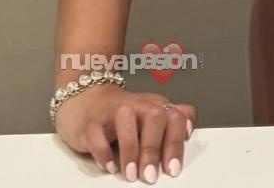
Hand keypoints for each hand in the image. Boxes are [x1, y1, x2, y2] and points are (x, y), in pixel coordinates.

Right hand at [54, 83, 195, 180]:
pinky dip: (104, 153)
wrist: (84, 98)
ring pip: (126, 121)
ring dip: (130, 151)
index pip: (175, 117)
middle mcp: (136, 105)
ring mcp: (112, 111)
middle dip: (154, 149)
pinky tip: (109, 166)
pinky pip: (97, 135)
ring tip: (130, 174)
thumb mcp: (149, 113)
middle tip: (150, 176)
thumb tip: (189, 128)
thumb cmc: (120, 112)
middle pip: (155, 117)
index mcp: (154, 105)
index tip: (172, 168)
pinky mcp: (90, 123)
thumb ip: (170, 120)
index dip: (176, 143)